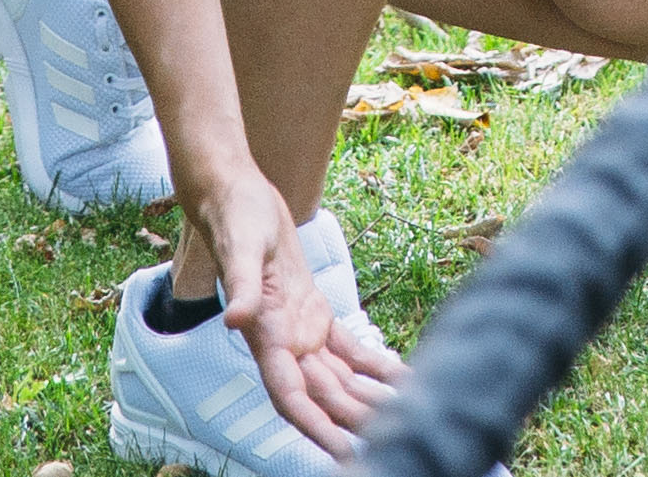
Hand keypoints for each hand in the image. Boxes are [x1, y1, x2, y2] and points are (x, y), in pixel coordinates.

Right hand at [182, 174, 402, 456]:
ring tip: (411, 417)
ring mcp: (301, 331)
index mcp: (266, 336)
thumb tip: (236, 321)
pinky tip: (401, 378)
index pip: (291, 396)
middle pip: (325, 396)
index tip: (345, 453)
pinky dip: (374, 365)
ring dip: (371, 399)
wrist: (237, 196)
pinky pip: (348, 349)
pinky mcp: (315, 313)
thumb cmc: (235, 218)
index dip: (317, 427)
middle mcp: (285, 343)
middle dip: (357, 422)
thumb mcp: (241, 249)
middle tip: (399, 442)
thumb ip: (241, 287)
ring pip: (341, 378)